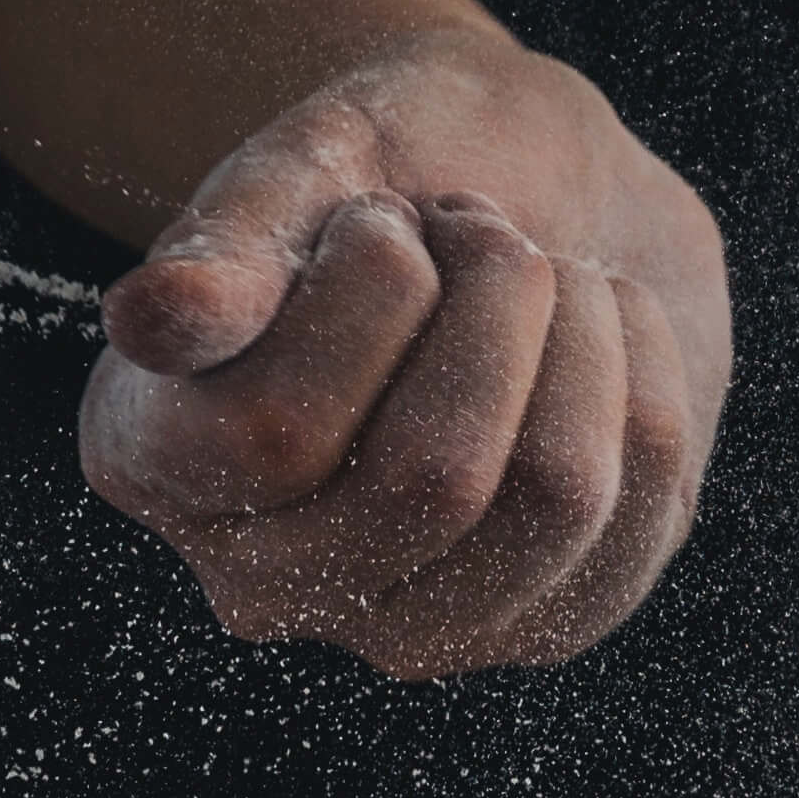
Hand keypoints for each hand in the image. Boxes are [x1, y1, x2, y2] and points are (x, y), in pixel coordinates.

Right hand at [79, 28, 732, 676]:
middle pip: (434, 482)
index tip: (386, 216)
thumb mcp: (307, 168)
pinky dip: (641, 372)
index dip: (372, 290)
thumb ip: (230, 244)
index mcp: (156, 462)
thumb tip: (156, 322)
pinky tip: (597, 331)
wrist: (525, 191)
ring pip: (556, 496)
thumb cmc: (393, 171)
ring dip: (576, 335)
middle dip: (495, 302)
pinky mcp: (545, 626)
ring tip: (543, 276)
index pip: (277, 431)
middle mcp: (265, 582)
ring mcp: (410, 629)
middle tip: (484, 228)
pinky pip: (643, 502)